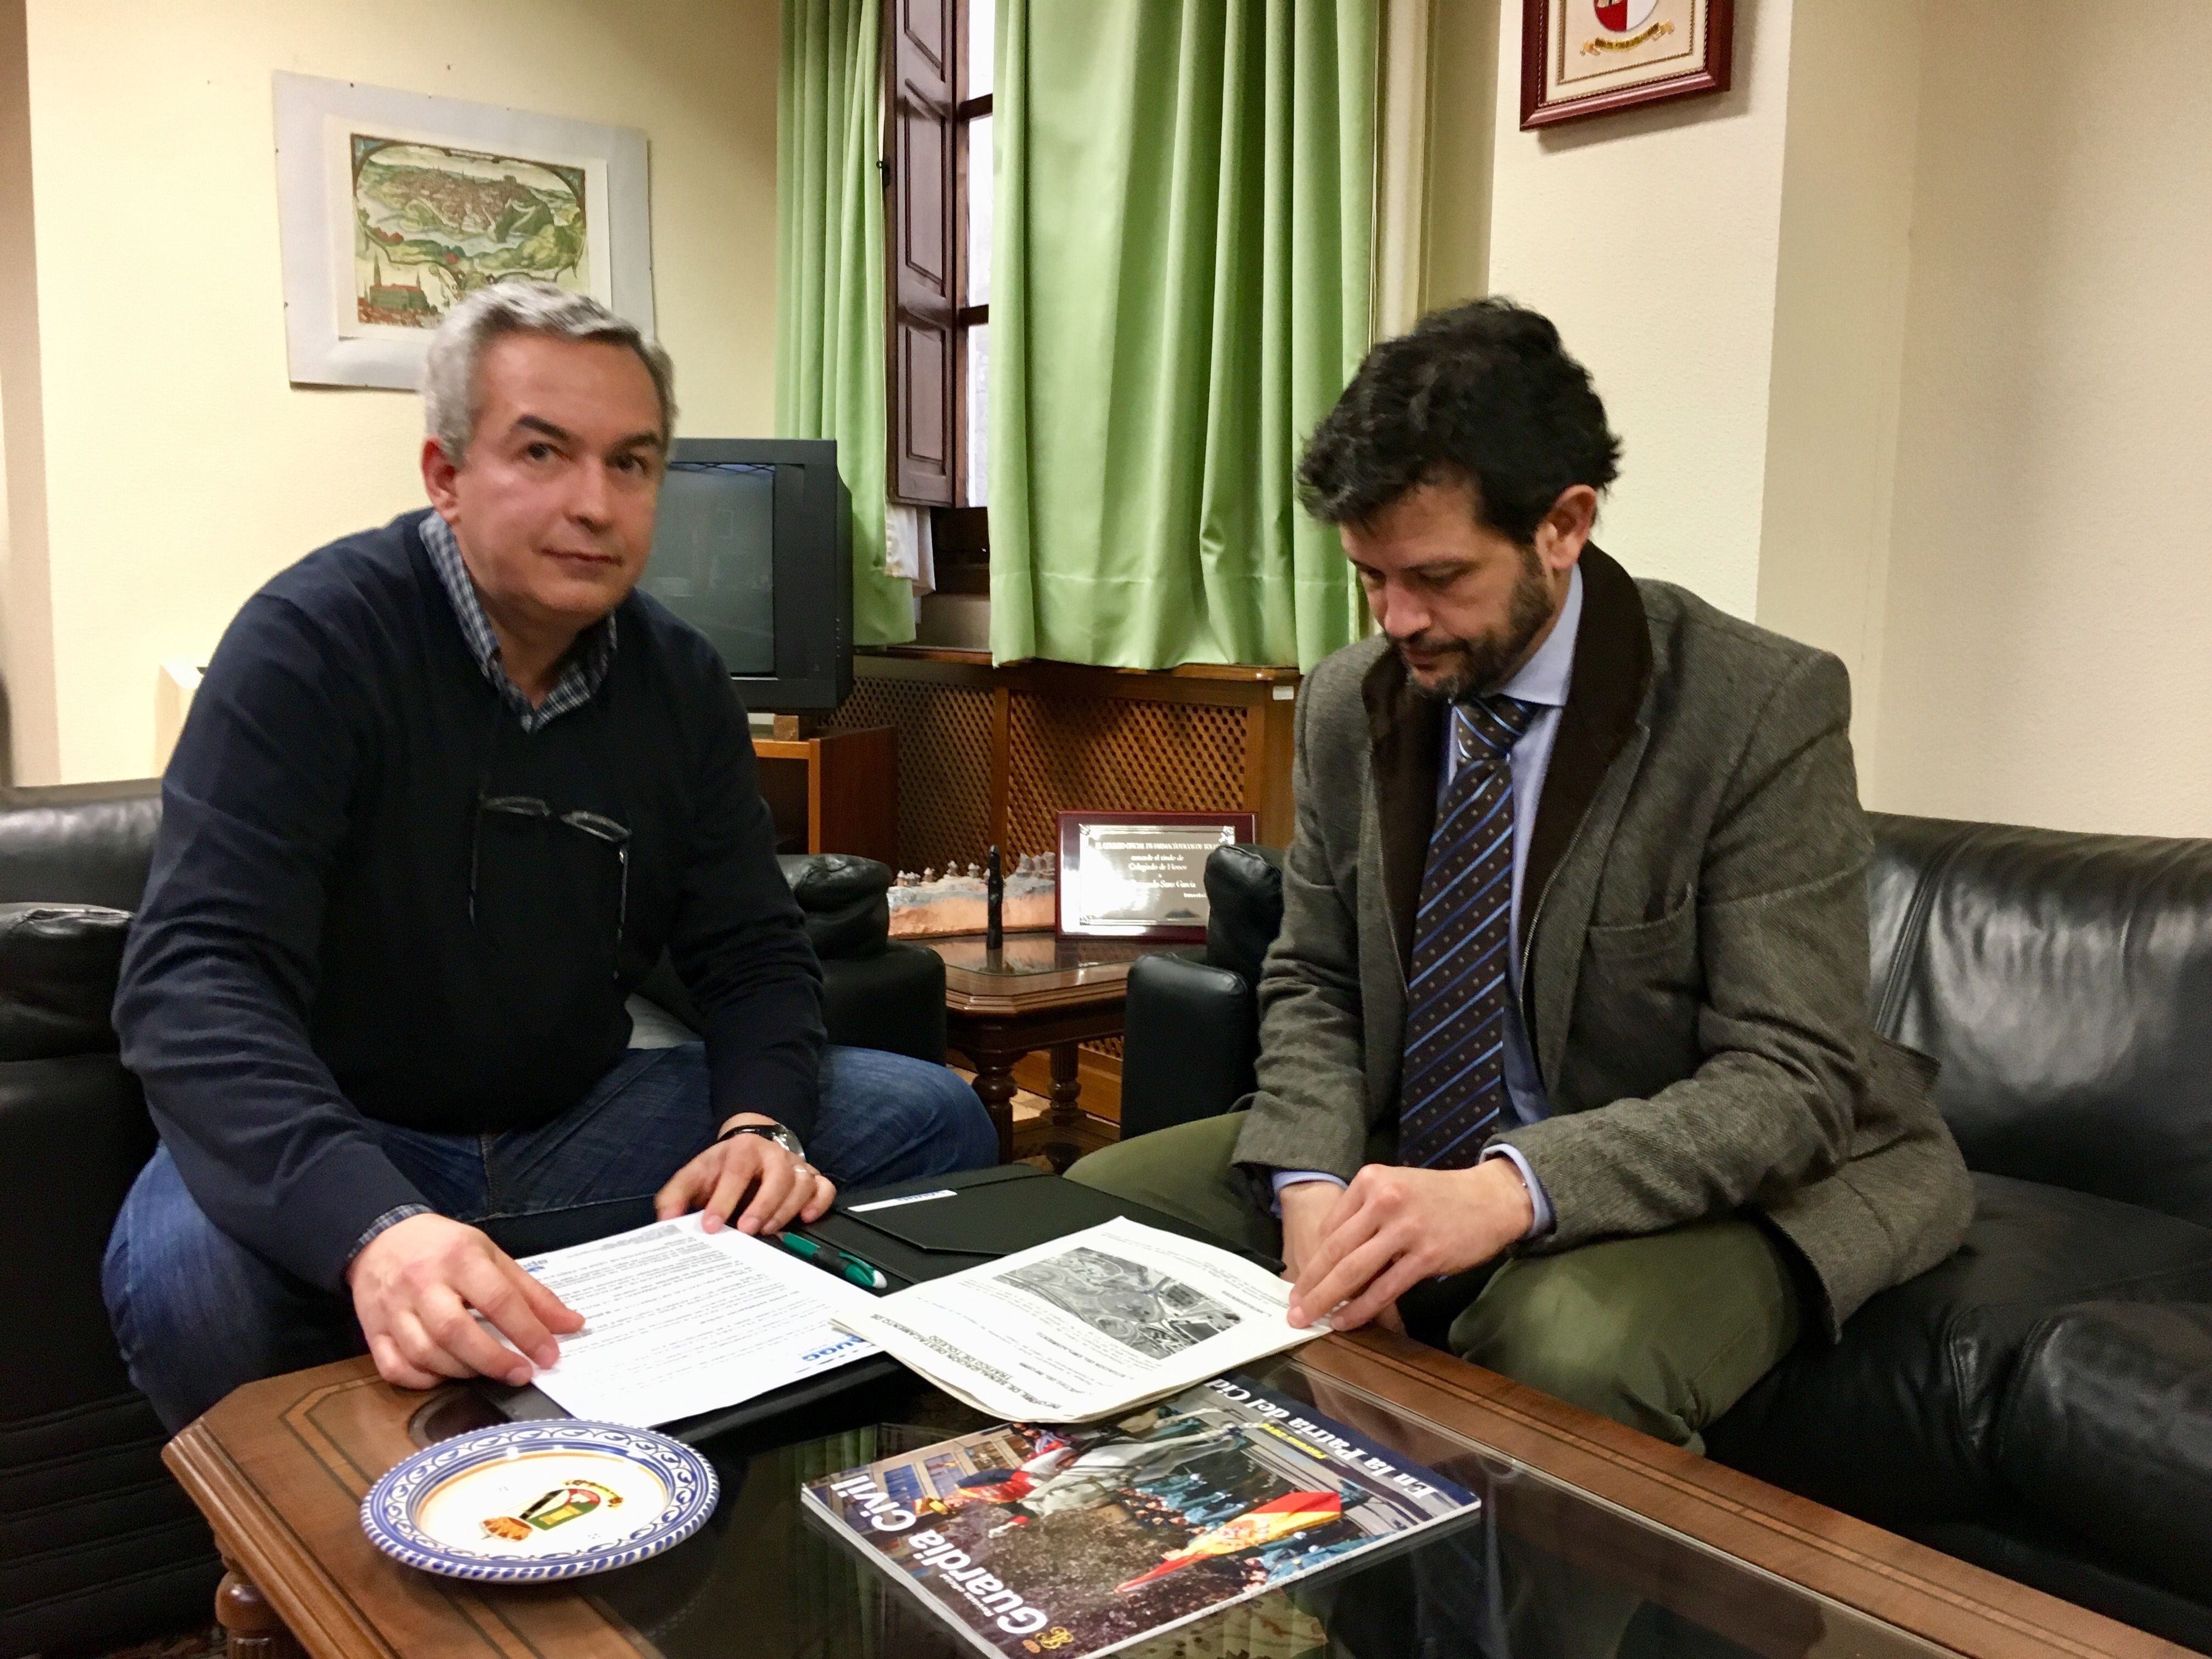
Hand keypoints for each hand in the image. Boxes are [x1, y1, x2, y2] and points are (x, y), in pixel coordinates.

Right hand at [346, 1213, 583, 1390]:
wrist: (381, 1237)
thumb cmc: (445, 1248)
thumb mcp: (492, 1256)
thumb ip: (531, 1293)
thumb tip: (572, 1324)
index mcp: (459, 1258)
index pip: (498, 1299)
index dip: (528, 1332)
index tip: (549, 1355)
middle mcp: (422, 1283)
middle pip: (456, 1331)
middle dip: (493, 1360)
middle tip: (521, 1374)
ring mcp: (393, 1309)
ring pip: (425, 1353)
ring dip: (462, 1372)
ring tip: (488, 1371)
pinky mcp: (373, 1330)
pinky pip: (395, 1368)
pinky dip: (422, 1380)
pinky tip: (445, 1375)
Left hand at [655, 1112, 836, 1235]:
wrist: (750, 1146)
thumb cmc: (722, 1167)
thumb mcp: (695, 1174)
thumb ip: (676, 1196)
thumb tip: (667, 1220)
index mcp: (742, 1150)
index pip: (736, 1171)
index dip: (724, 1199)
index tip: (710, 1225)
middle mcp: (774, 1155)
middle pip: (778, 1175)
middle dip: (763, 1205)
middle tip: (746, 1230)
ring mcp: (795, 1166)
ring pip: (803, 1183)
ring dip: (786, 1209)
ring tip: (768, 1230)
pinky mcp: (812, 1178)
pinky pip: (824, 1188)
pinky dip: (818, 1203)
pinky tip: (805, 1219)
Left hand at [1286, 1159, 1534, 1330]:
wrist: (1490, 1199)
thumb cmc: (1439, 1198)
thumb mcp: (1395, 1187)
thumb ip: (1364, 1213)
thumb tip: (1331, 1256)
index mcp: (1371, 1181)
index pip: (1330, 1227)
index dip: (1311, 1260)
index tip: (1299, 1284)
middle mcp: (1384, 1200)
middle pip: (1334, 1250)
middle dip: (1309, 1283)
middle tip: (1293, 1309)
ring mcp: (1405, 1228)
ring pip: (1354, 1270)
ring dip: (1326, 1299)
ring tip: (1309, 1319)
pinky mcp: (1426, 1255)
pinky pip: (1384, 1288)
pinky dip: (1361, 1308)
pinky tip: (1345, 1321)